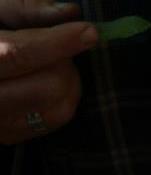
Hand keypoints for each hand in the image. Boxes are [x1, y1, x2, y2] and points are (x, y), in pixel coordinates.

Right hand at [0, 2, 95, 143]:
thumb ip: (23, 9)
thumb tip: (68, 12)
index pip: (17, 55)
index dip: (57, 43)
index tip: (89, 32)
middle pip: (48, 86)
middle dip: (63, 62)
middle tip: (54, 48)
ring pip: (59, 109)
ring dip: (67, 82)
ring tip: (49, 64)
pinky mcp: (10, 136)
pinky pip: (57, 120)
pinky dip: (62, 98)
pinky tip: (45, 82)